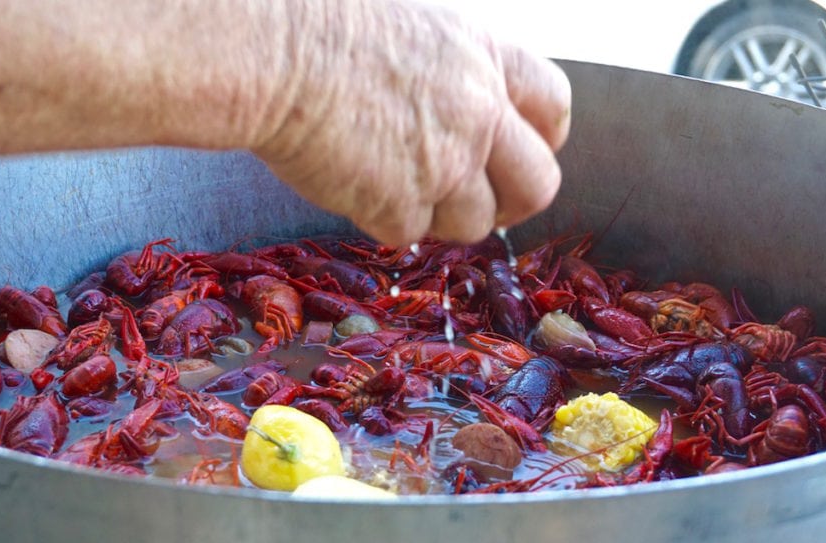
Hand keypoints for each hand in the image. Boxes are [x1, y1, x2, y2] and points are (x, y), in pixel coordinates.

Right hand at [252, 0, 570, 245]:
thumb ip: (452, 72)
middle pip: (538, 185)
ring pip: (475, 223)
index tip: (516, 152)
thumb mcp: (411, 27)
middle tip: (481, 203)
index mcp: (485, 60)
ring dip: (440, 215)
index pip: (553, 110)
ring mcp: (445, 164)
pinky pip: (409, 234)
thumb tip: (454, 111)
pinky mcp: (400, 205)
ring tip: (393, 184)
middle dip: (513, 202)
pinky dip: (383, 219)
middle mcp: (479, 114)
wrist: (273, 53)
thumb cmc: (320, 25)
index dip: (540, 140)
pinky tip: (351, 183)